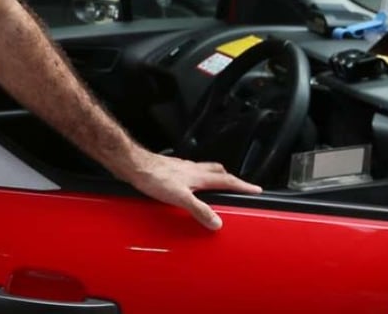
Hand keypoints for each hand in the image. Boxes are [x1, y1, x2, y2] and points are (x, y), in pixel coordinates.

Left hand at [127, 152, 261, 230]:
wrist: (132, 164)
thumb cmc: (153, 176)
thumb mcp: (180, 197)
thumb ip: (199, 210)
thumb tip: (216, 222)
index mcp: (198, 176)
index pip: (226, 180)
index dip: (242, 185)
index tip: (255, 189)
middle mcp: (191, 169)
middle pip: (216, 171)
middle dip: (229, 178)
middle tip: (237, 184)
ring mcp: (179, 168)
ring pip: (202, 170)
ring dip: (211, 177)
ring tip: (214, 185)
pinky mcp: (168, 169)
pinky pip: (187, 173)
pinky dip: (193, 178)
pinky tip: (186, 185)